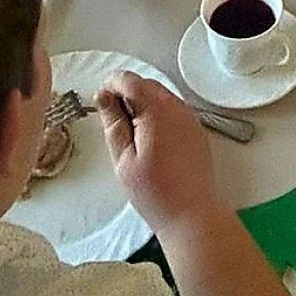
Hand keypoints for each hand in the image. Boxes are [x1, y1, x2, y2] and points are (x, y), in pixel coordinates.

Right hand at [96, 72, 218, 234]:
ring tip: (129, 133)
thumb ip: (113, 123)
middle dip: (126, 93)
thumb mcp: (123, 159)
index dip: (111, 85)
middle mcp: (177, 108)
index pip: (130, 81)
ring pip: (161, 95)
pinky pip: (173, 110)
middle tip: (111, 119)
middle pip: (146, 84)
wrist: (192, 215)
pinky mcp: (196, 130)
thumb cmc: (156, 193)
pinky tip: (148, 138)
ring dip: (142, 103)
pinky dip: (157, 114)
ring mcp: (190, 118)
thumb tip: (104, 98)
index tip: (100, 101)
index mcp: (157, 111)